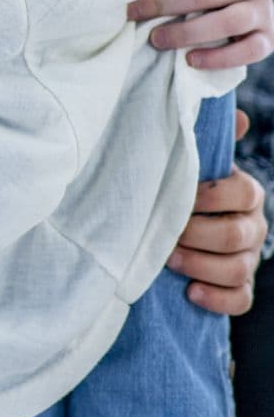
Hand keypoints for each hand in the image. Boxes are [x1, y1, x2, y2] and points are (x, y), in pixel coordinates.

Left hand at [170, 110, 266, 313]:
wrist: (166, 224)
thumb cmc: (178, 187)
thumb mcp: (187, 160)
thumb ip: (205, 138)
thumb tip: (236, 116)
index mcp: (244, 193)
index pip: (244, 193)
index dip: (212, 197)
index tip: (181, 197)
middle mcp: (251, 226)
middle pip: (239, 234)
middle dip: (199, 235)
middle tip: (167, 234)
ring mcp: (247, 258)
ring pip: (240, 268)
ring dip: (201, 266)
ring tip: (169, 260)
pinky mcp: (237, 288)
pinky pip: (241, 300)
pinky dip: (217, 299)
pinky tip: (190, 292)